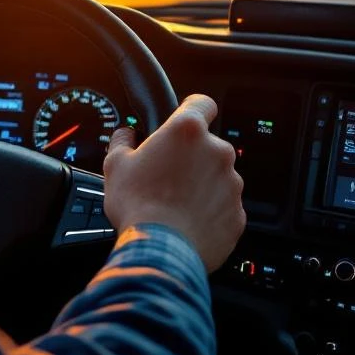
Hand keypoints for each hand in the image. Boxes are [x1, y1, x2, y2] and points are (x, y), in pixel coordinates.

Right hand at [103, 94, 244, 272]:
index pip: (202, 103)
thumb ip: (123, 140)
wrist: (160, 251)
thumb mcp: (116, 165)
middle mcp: (217, 152)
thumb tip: (125, 135)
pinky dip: (209, 210)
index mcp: (188, 132)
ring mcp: (232, 184)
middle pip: (208, 145)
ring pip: (217, 176)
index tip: (183, 120)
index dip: (192, 109)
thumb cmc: (138, 204)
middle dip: (191, 157)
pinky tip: (187, 221)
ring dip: (201, 185)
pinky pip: (224, 205)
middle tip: (167, 175)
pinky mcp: (238, 213)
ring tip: (175, 204)